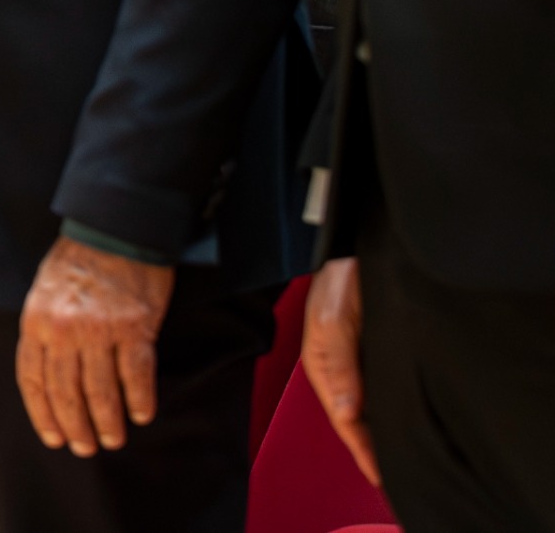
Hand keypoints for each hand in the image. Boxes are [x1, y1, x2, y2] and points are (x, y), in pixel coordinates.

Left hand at [16, 235, 173, 456]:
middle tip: (85, 449)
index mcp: (36, 320)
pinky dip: (140, 399)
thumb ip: (45, 332)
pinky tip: (142, 415)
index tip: (53, 438)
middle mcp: (64, 329)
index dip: (42, 413)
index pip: (33, 379)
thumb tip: (50, 377)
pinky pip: (136, 374)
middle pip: (66, 391)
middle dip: (75, 426)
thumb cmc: (77, 262)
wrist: (114, 229)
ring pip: (101, 390)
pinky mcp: (135, 326)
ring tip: (113, 439)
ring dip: (108, 422)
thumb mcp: (43, 293)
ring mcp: (99, 329)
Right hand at [302, 258, 381, 486]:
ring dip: (376, 431)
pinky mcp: (369, 350)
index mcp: (322, 365)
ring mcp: (352, 359)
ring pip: (365, 406)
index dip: (362, 450)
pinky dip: (385, 409)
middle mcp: (337, 367)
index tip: (379, 476)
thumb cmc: (336, 273)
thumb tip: (346, 411)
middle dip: (369, 448)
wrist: (350, 243)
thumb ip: (338, 363)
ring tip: (396, 458)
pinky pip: (375, 390)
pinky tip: (398, 418)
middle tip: (392, 477)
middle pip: (354, 419)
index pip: (345, 420)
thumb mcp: (333, 318)